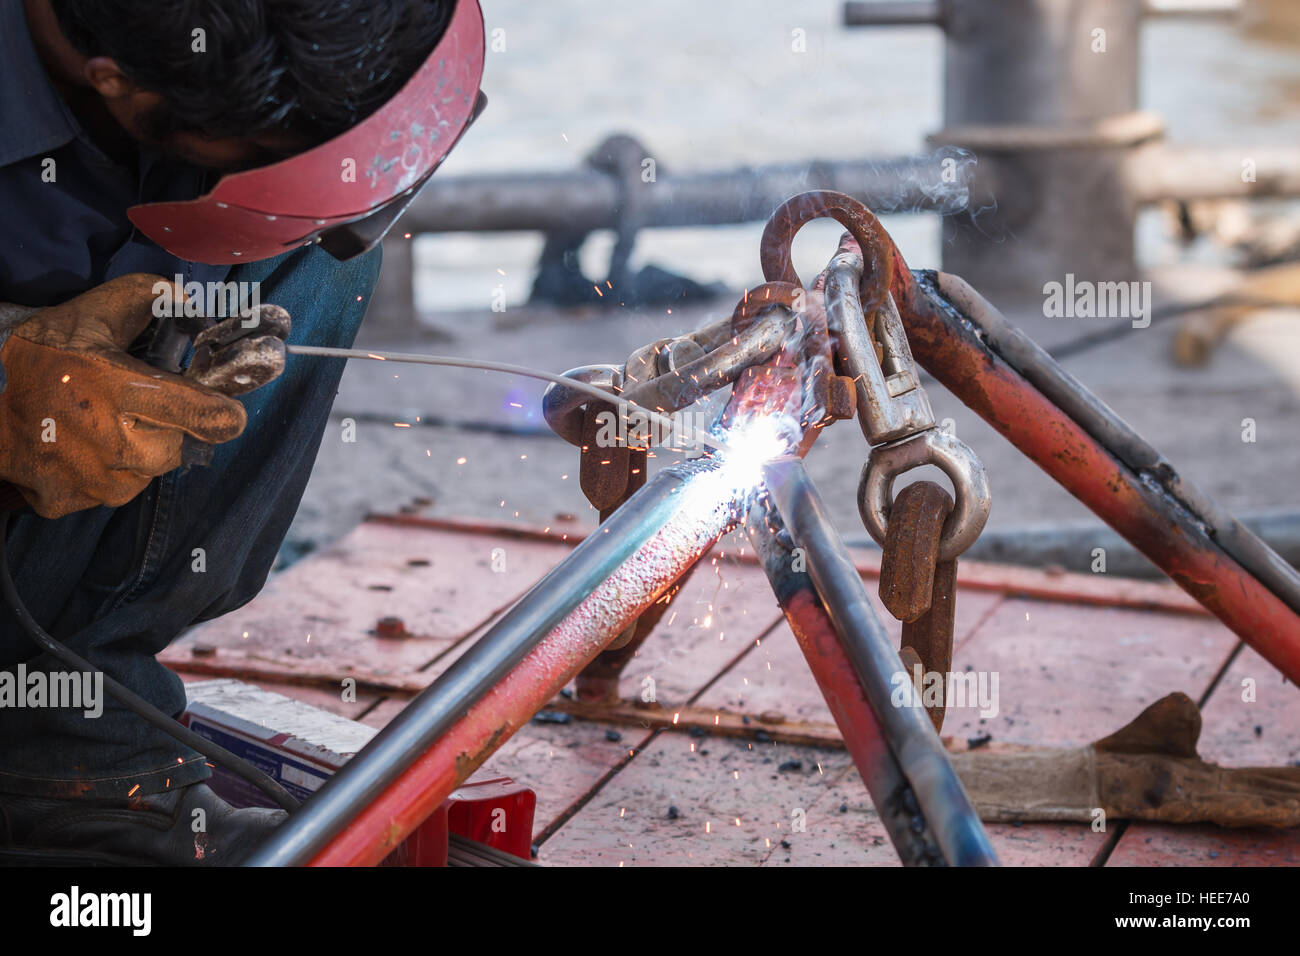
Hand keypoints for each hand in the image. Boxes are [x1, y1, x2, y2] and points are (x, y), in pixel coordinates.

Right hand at [0, 274, 246, 517]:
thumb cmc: (43, 358)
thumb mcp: (90, 315)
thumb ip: (146, 299)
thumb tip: (190, 302)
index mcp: (117, 389)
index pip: (201, 414)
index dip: (223, 413)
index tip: (228, 411)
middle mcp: (110, 443)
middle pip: (177, 447)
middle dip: (167, 428)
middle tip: (134, 410)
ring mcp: (91, 480)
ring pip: (147, 472)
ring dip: (137, 452)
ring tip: (101, 427)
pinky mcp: (70, 503)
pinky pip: (113, 491)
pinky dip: (105, 473)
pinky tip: (80, 449)